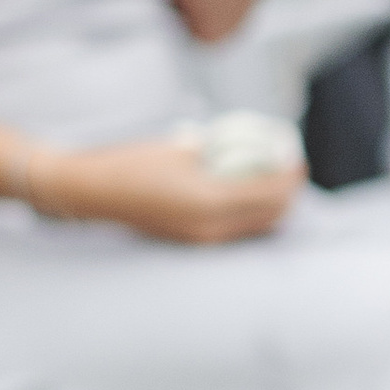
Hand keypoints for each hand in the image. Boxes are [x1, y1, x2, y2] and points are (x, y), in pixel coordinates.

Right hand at [36, 138, 303, 244]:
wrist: (92, 192)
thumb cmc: (133, 163)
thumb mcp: (183, 149)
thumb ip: (221, 153)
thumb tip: (251, 149)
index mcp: (212, 203)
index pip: (270, 195)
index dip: (290, 177)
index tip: (297, 159)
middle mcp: (212, 228)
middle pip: (270, 217)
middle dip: (287, 195)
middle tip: (290, 170)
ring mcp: (201, 239)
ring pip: (254, 227)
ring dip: (270, 206)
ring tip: (271, 180)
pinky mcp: (190, 240)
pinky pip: (234, 229)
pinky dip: (249, 213)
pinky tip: (244, 193)